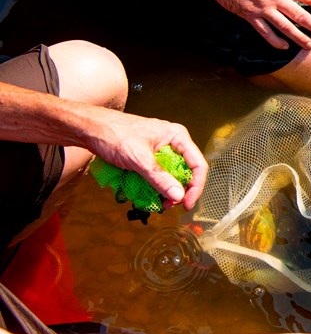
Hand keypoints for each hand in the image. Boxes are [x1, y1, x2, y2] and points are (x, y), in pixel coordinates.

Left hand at [87, 108, 208, 209]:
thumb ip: (159, 178)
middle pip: (186, 171)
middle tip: (167, 205)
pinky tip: (147, 193)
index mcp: (177, 136)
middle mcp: (173, 142)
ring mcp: (161, 149)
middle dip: (179, 191)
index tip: (185, 204)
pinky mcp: (149, 156)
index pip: (198, 165)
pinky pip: (159, 174)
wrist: (89, 128)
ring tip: (156, 201)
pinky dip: (155, 185)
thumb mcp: (139, 159)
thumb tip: (178, 196)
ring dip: (166, 190)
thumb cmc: (113, 134)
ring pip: (172, 174)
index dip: (195, 187)